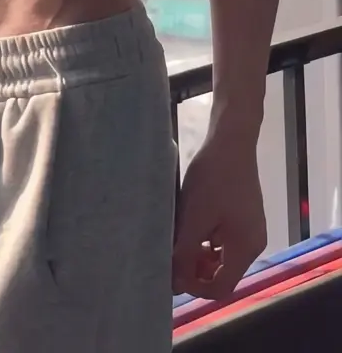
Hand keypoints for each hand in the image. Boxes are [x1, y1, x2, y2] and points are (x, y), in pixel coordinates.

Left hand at [173, 130, 266, 299]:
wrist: (232, 138)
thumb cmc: (213, 178)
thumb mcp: (194, 218)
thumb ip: (185, 253)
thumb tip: (175, 285)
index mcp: (246, 248)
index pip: (221, 288)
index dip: (195, 287)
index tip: (173, 272)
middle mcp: (253, 243)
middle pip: (222, 273)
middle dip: (195, 269)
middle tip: (173, 252)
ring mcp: (250, 228)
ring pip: (221, 256)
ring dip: (198, 252)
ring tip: (178, 235)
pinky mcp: (244, 215)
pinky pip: (223, 239)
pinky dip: (206, 238)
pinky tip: (190, 222)